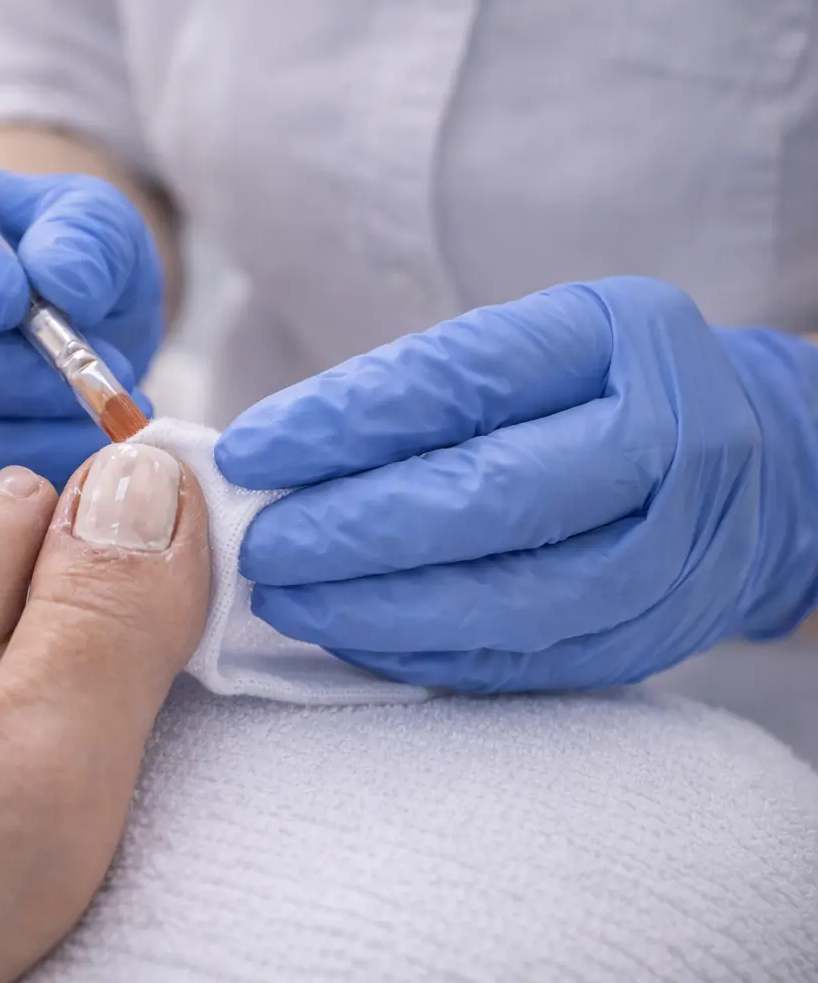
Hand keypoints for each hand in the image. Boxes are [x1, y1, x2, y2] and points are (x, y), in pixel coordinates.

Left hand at [216, 277, 817, 691]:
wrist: (748, 463)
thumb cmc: (586, 394)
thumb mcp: (521, 352)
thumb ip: (410, 395)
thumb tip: (265, 459)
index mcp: (615, 337)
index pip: (459, 381)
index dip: (341, 423)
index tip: (247, 452)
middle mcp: (666, 436)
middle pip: (489, 496)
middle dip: (352, 528)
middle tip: (258, 545)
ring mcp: (674, 546)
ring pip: (509, 595)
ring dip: (376, 607)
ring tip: (285, 599)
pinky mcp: (654, 633)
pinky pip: (524, 659)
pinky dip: (423, 653)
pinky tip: (349, 636)